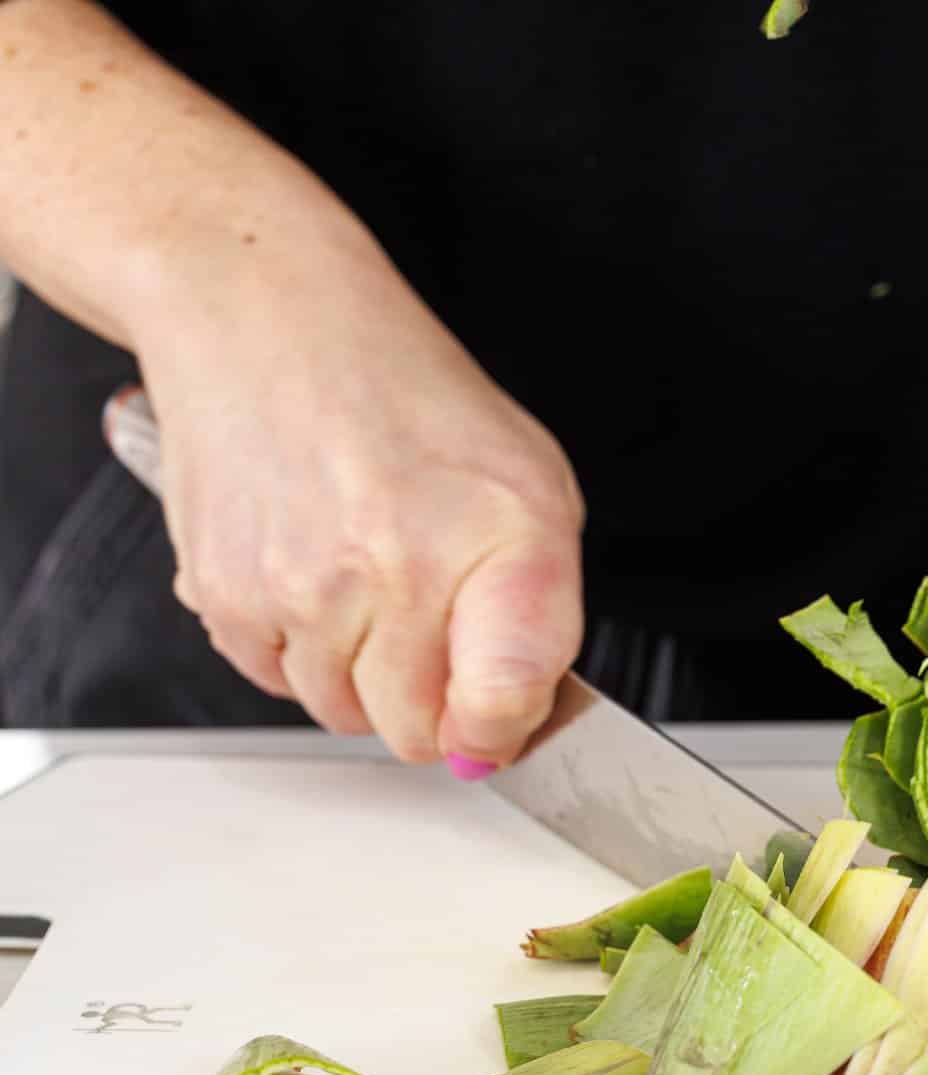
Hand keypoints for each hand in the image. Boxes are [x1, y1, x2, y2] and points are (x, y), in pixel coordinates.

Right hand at [133, 243, 585, 775]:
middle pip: (415, 731)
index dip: (501, 729)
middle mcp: (397, 568)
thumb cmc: (411, 401)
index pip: (500, 698)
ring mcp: (303, 588)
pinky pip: (276, 682)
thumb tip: (499, 736)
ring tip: (368, 579)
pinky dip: (299, 649)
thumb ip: (537, 620)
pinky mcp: (226, 597)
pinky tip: (315, 573)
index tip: (496, 719)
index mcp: (500, 538)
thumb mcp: (531, 491)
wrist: (268, 320)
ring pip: (343, 714)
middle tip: (429, 620)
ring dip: (362, 674)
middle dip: (431, 700)